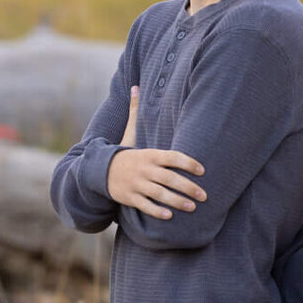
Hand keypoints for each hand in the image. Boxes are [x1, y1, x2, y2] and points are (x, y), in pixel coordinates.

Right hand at [107, 87, 206, 219]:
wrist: (97, 171)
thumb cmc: (123, 152)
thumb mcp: (129, 133)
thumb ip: (137, 113)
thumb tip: (136, 86)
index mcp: (148, 154)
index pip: (172, 157)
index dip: (188, 163)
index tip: (202, 170)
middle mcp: (144, 169)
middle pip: (169, 179)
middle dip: (188, 187)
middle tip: (205, 195)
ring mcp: (136, 184)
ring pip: (160, 194)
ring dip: (177, 202)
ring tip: (193, 207)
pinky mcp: (130, 198)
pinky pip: (146, 206)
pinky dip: (157, 211)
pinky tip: (170, 216)